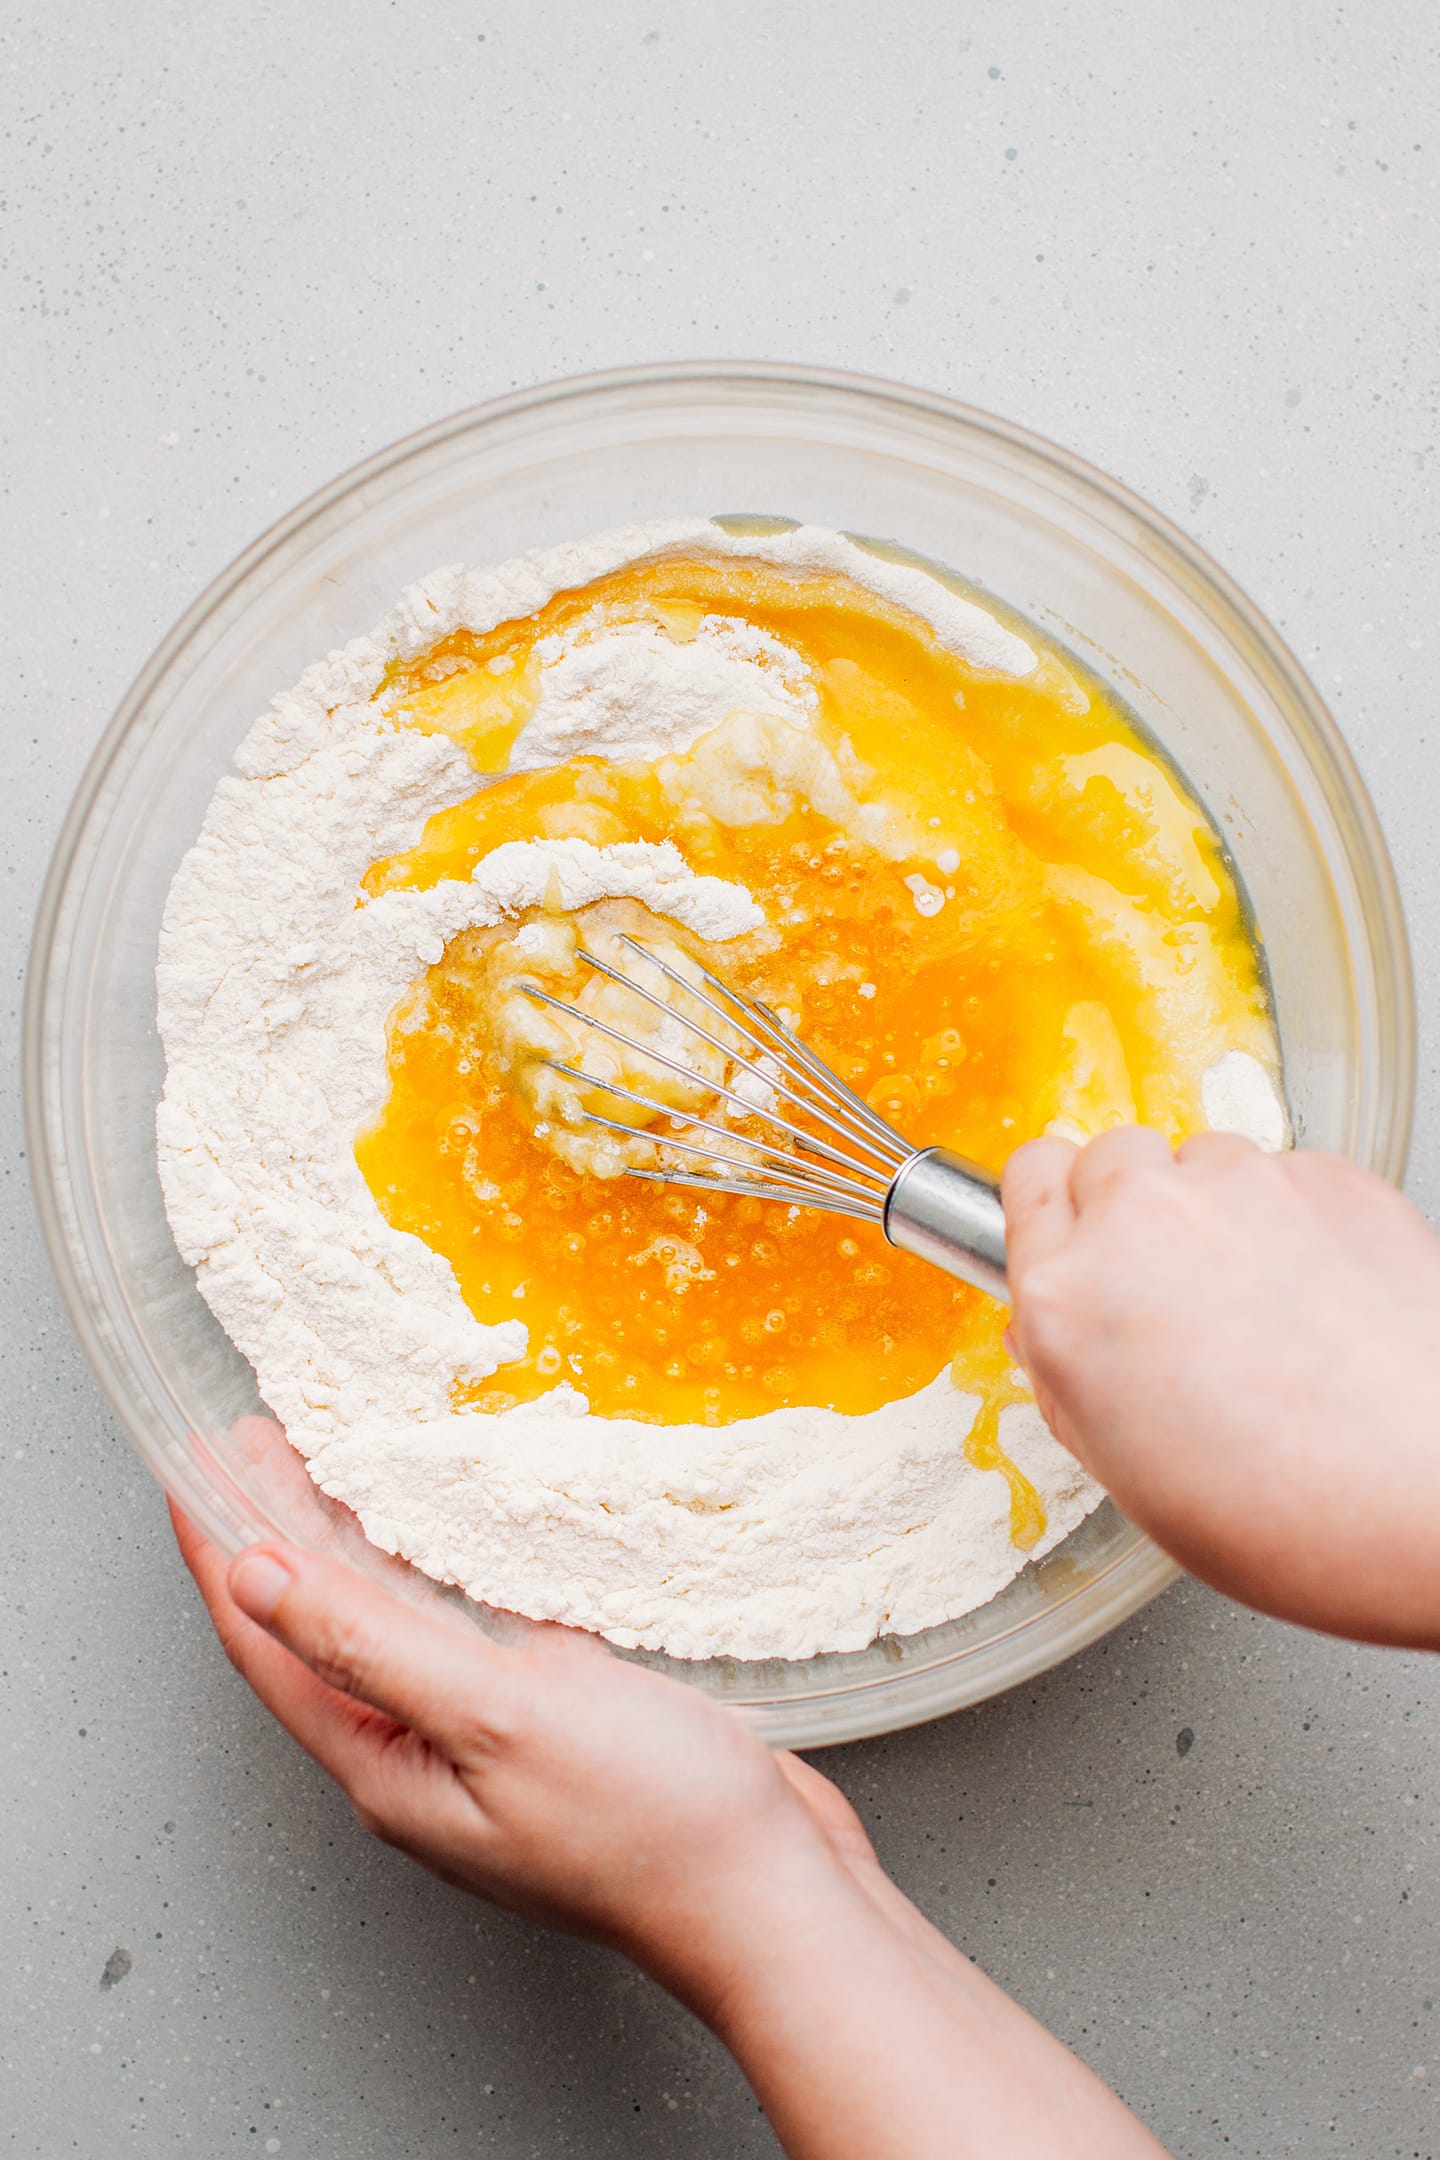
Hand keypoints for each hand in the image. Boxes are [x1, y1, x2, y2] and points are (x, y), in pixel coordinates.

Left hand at [171, 1492, 874, 2017]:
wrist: (771, 1894)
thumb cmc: (645, 1819)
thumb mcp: (492, 1716)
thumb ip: (370, 1645)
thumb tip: (256, 1579)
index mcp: (385, 1765)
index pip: (266, 1644)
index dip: (220, 1552)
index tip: (192, 1468)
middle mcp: (422, 1755)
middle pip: (322, 1627)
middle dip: (280, 1531)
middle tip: (254, 1440)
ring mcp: (489, 1742)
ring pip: (397, 1624)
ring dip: (358, 1543)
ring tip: (333, 1461)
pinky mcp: (553, 1722)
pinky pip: (472, 1630)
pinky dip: (445, 1568)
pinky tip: (460, 1528)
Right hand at [1003, 1128, 1439, 1647]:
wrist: (1431, 1500)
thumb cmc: (1289, 1514)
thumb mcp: (1124, 1470)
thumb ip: (1065, 1376)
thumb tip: (1048, 1328)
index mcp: (1068, 1296)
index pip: (1026, 1178)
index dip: (1053, 1211)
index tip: (1072, 1235)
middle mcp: (1144, 1219)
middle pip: (1108, 1158)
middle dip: (1129, 1210)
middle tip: (1169, 1285)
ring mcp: (1243, 1187)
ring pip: (1201, 1160)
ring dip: (1215, 1212)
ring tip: (1260, 1305)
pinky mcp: (1332, 1177)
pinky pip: (1289, 1175)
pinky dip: (1296, 1220)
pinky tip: (1321, 1300)